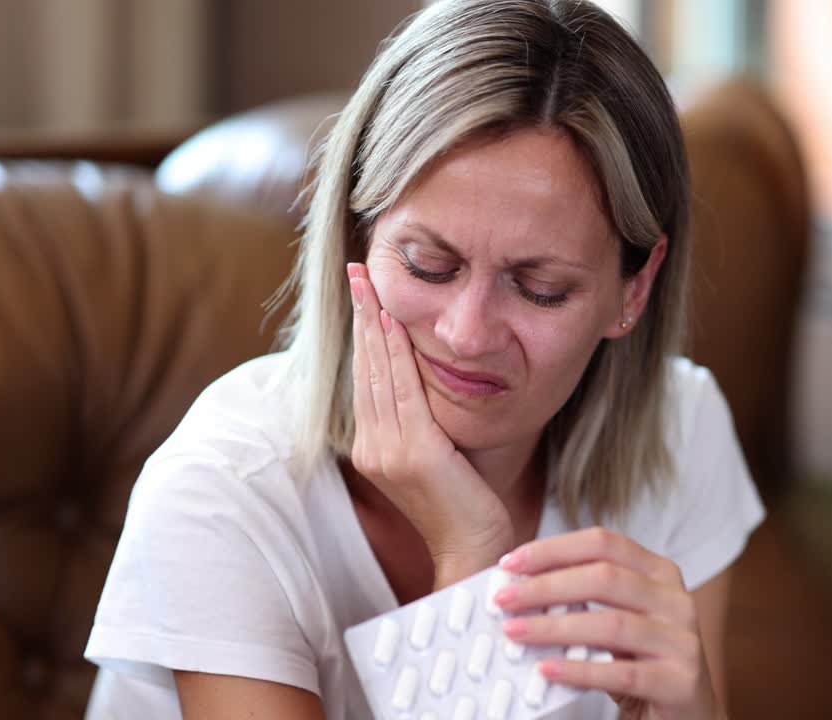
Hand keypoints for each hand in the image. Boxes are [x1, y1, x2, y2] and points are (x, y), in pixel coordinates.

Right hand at [347, 263, 514, 587]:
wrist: (475, 550)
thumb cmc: (465, 506)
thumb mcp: (438, 458)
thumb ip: (422, 425)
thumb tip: (425, 387)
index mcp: (375, 449)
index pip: (366, 380)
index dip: (362, 335)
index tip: (362, 294)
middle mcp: (374, 448)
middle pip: (364, 369)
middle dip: (360, 316)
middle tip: (357, 271)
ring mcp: (389, 450)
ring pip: (379, 373)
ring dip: (373, 323)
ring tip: (368, 283)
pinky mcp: (414, 451)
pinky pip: (403, 390)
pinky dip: (395, 353)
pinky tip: (391, 321)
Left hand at [495, 528, 722, 719]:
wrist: (688, 717)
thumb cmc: (643, 664)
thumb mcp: (619, 622)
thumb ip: (584, 600)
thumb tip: (519, 588)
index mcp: (660, 573)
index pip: (603, 544)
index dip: (553, 549)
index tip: (510, 563)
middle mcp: (676, 600)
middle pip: (605, 578)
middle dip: (546, 586)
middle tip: (504, 600)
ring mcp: (682, 640)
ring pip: (611, 624)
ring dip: (554, 627)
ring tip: (515, 632)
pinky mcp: (680, 682)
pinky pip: (621, 673)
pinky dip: (579, 670)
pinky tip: (547, 670)